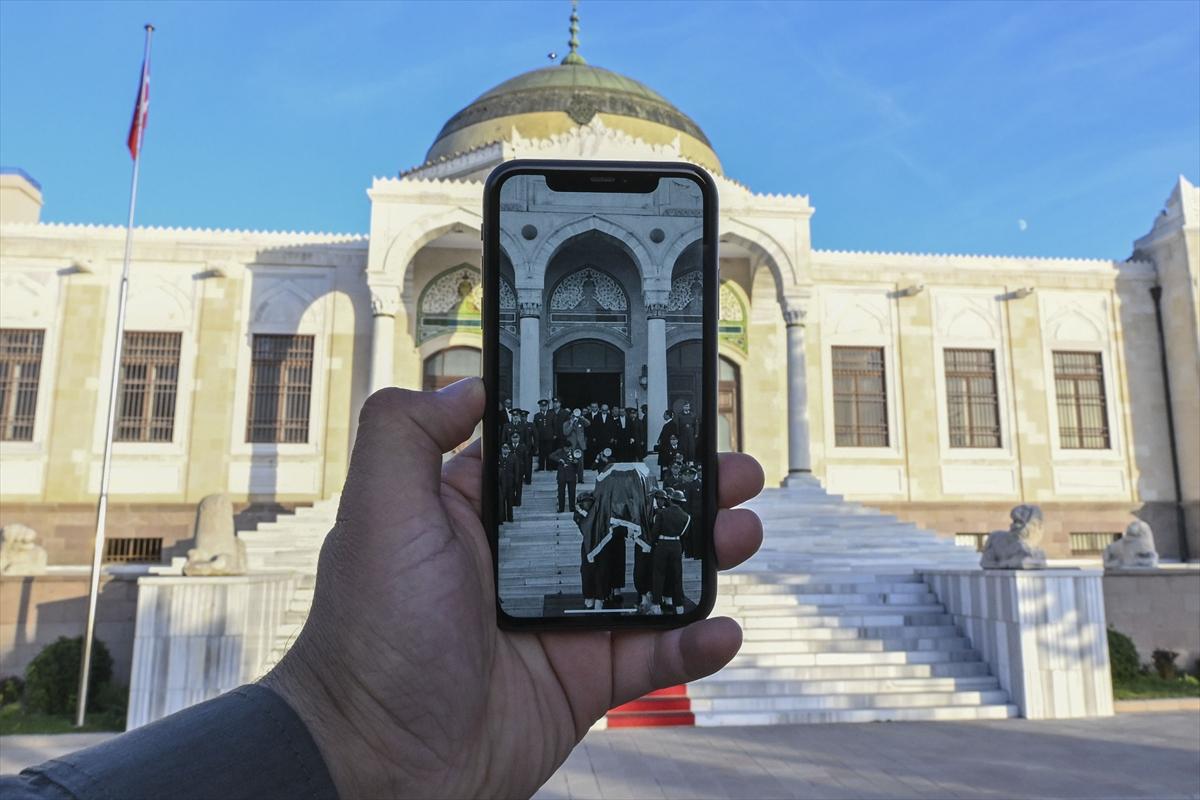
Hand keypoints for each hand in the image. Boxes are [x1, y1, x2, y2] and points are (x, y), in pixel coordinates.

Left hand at [262, 378, 763, 798]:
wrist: (385, 762)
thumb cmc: (371, 637)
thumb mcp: (380, 513)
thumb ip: (407, 433)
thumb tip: (466, 385)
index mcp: (487, 514)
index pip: (565, 455)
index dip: (617, 432)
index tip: (664, 407)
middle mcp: (532, 560)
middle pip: (625, 509)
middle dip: (683, 486)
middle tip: (729, 469)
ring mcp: (564, 619)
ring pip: (653, 575)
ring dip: (704, 552)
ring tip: (740, 531)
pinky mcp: (585, 678)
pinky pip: (657, 654)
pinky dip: (695, 642)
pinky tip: (720, 627)